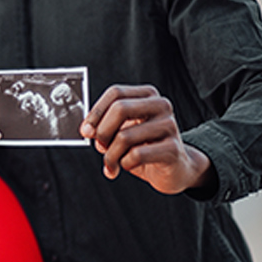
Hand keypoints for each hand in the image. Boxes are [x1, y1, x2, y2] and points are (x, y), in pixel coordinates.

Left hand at [80, 85, 213, 194]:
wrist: (176, 169)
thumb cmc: (144, 147)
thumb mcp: (122, 132)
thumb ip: (104, 126)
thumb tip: (87, 130)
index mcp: (147, 95)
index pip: (115, 92)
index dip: (96, 112)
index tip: (85, 130)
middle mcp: (161, 105)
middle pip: (120, 108)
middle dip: (102, 131)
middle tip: (99, 147)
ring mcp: (169, 126)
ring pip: (125, 136)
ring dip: (111, 155)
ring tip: (111, 164)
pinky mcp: (173, 148)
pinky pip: (136, 154)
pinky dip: (124, 163)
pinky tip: (126, 166)